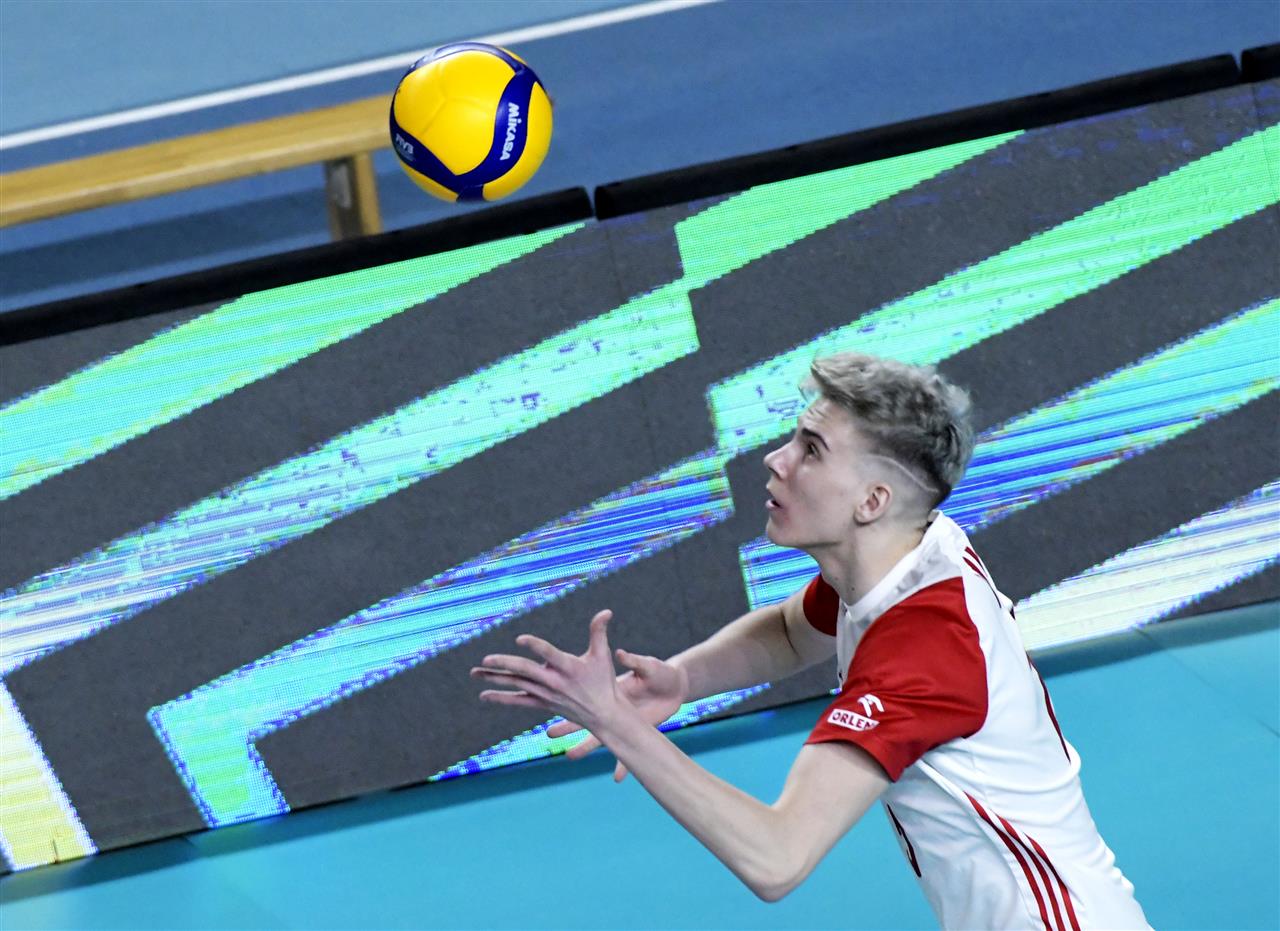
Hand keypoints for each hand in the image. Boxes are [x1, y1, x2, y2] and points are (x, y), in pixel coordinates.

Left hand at [472, 610, 628, 737]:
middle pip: (526, 671)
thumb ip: (599, 632)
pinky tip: (484, 695)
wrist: (603, 715)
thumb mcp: (603, 655)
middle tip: (486, 658)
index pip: (549, 654)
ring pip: (517, 684)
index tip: (520, 639)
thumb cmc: (603, 682)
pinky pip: (518, 701)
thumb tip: (606, 611)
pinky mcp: (542, 704)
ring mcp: (546, 694)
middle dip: (505, 664)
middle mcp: (554, 682)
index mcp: (569, 667)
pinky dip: (501, 698)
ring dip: (495, 678)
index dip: (535, 646)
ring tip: (475, 673)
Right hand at [547, 644, 688, 782]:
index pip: (588, 694)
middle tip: (549, 733)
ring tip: (569, 756)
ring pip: (602, 738)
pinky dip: (622, 766)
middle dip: (568, 726)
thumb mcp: (648, 667)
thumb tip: (619, 653)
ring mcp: (623, 723)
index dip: (572, 698)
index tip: (554, 699)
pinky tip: (616, 779)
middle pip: (587, 718)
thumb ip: (634, 662)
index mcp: (613, 690)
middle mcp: (613, 708)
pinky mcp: (636, 734)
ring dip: (586, 747)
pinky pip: (628, 753)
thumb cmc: (660, 672)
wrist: (676, 687)